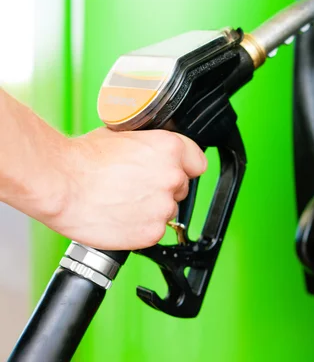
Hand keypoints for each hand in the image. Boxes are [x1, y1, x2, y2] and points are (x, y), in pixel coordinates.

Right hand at [44, 127, 206, 249]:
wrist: (61, 185)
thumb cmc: (82, 159)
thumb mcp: (123, 136)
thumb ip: (149, 145)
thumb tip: (152, 150)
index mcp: (170, 148)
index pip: (197, 162)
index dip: (184, 167)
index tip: (174, 171)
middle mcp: (173, 177)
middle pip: (181, 188)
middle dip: (163, 189)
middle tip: (136, 187)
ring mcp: (164, 207)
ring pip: (168, 211)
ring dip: (152, 210)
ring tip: (123, 202)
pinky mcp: (152, 232)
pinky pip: (155, 231)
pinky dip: (140, 228)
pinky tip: (120, 217)